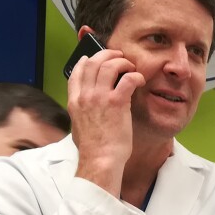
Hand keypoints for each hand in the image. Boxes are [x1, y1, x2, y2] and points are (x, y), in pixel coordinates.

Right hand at [68, 44, 143, 196]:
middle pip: (93, 63)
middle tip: (119, 57)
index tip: (94, 58)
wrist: (100, 159)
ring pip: (109, 66)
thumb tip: (89, 108)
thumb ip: (83, 112)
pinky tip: (140, 80)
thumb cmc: (94, 148)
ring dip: (123, 63)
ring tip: (131, 67)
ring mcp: (99, 98)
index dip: (86, 61)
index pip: (77, 72)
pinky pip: (128, 79)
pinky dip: (136, 76)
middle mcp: (85, 96)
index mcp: (74, 101)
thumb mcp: (79, 126)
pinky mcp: (116, 102)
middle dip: (107, 55)